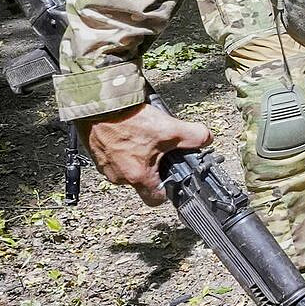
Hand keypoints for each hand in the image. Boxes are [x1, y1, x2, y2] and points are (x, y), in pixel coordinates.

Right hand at [77, 102, 212, 204]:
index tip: (173, 177)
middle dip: (154, 167)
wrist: (98, 105)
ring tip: (145, 136)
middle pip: (143, 181)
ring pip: (128, 167)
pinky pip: (115, 157)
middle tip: (161, 149)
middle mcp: (119, 177)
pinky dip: (123, 147)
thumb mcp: (170, 128)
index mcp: (138, 177)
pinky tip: (130, 132)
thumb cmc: (129, 120)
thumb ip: (195, 136)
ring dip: (138, 155)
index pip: (155, 200)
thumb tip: (206, 139)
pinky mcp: (97, 154)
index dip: (167, 191)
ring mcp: (105, 166)